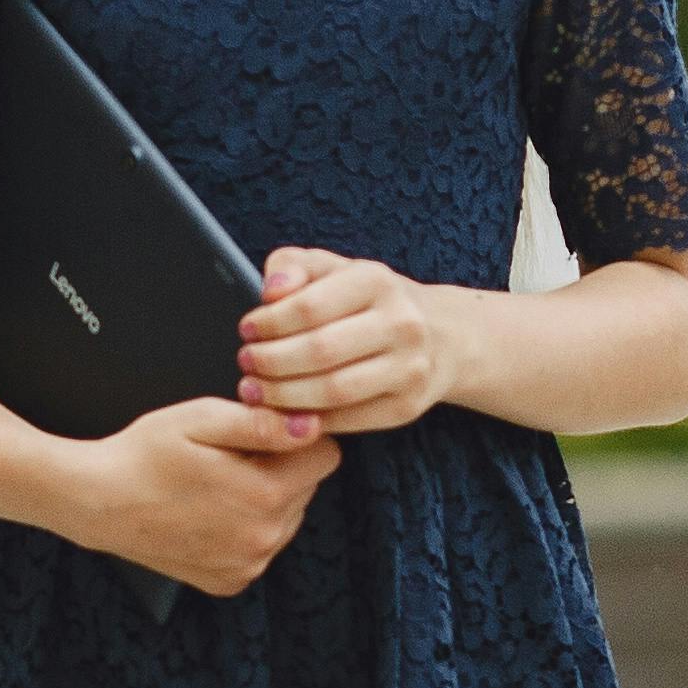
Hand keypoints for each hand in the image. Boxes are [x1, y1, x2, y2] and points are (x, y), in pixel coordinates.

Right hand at [64, 393, 339, 592]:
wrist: (96, 502)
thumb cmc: (144, 453)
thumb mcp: (201, 419)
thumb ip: (262, 423)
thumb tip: (312, 426)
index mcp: (265, 494)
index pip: (326, 456)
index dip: (298, 437)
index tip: (262, 432)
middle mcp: (264, 539)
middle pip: (307, 489)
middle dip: (280, 468)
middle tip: (228, 458)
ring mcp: (247, 565)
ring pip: (287, 519)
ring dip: (264, 499)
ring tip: (215, 485)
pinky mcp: (230, 582)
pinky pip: (260, 547)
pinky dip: (244, 528)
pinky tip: (208, 513)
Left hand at [238, 248, 455, 434]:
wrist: (441, 336)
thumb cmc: (370, 301)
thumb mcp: (335, 269)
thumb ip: (294, 267)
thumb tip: (270, 291)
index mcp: (377, 281)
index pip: (310, 306)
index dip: (269, 323)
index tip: (246, 330)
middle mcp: (401, 323)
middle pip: (319, 351)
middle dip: (270, 362)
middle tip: (245, 363)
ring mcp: (409, 369)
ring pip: (333, 391)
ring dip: (283, 395)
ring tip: (254, 390)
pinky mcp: (407, 407)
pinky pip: (348, 420)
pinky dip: (308, 419)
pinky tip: (284, 412)